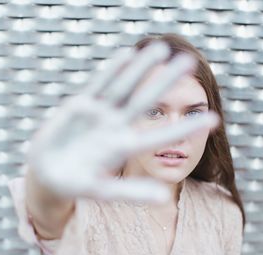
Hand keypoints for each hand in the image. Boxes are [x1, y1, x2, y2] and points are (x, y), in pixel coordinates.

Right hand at [27, 42, 218, 202]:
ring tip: (160, 49)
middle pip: (145, 100)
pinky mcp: (81, 106)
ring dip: (140, 68)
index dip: (183, 127)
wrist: (49, 174)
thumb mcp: (102, 192)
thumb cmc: (77, 185)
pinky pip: (99, 85)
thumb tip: (164, 198)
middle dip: (165, 81)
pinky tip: (126, 56)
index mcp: (125, 147)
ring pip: (124, 87)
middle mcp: (116, 127)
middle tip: (189, 62)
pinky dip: (112, 71)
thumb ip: (131, 192)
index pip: (160, 136)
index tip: (213, 118)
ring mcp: (100, 115)